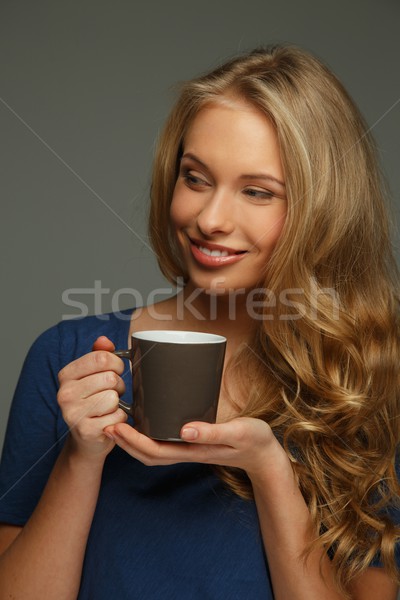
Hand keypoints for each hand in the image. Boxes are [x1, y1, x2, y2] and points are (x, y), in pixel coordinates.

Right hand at [57, 336, 127, 460]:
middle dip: (118, 385)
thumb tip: (104, 340)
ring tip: (109, 407)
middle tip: (111, 393)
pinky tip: (108, 421)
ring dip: (118, 404)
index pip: (101, 357)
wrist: (88, 439)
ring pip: (114, 397)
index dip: (117, 363)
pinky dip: (119, 419)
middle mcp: (65, 393)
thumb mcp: (94, 375)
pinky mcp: (86, 431)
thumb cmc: (94, 401)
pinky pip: (117, 416)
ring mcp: (73, 414)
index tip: (116, 370)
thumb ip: (99, 355)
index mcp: (66, 375)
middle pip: (110, 378)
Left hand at [104, 417, 289, 479]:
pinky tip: (144, 419)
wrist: (264, 455)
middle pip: (146, 453)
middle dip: (124, 441)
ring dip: (132, 439)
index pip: (153, 451)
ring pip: (152, 450)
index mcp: (192, 451)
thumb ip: (212, 431)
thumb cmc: (253, 441)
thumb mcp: (237, 433)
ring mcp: (188, 448)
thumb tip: (184, 430)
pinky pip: (163, 442)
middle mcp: (186, 452)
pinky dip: (147, 434)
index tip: (116, 425)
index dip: (132, 440)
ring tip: (118, 420)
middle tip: (107, 421)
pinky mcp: (192, 442)